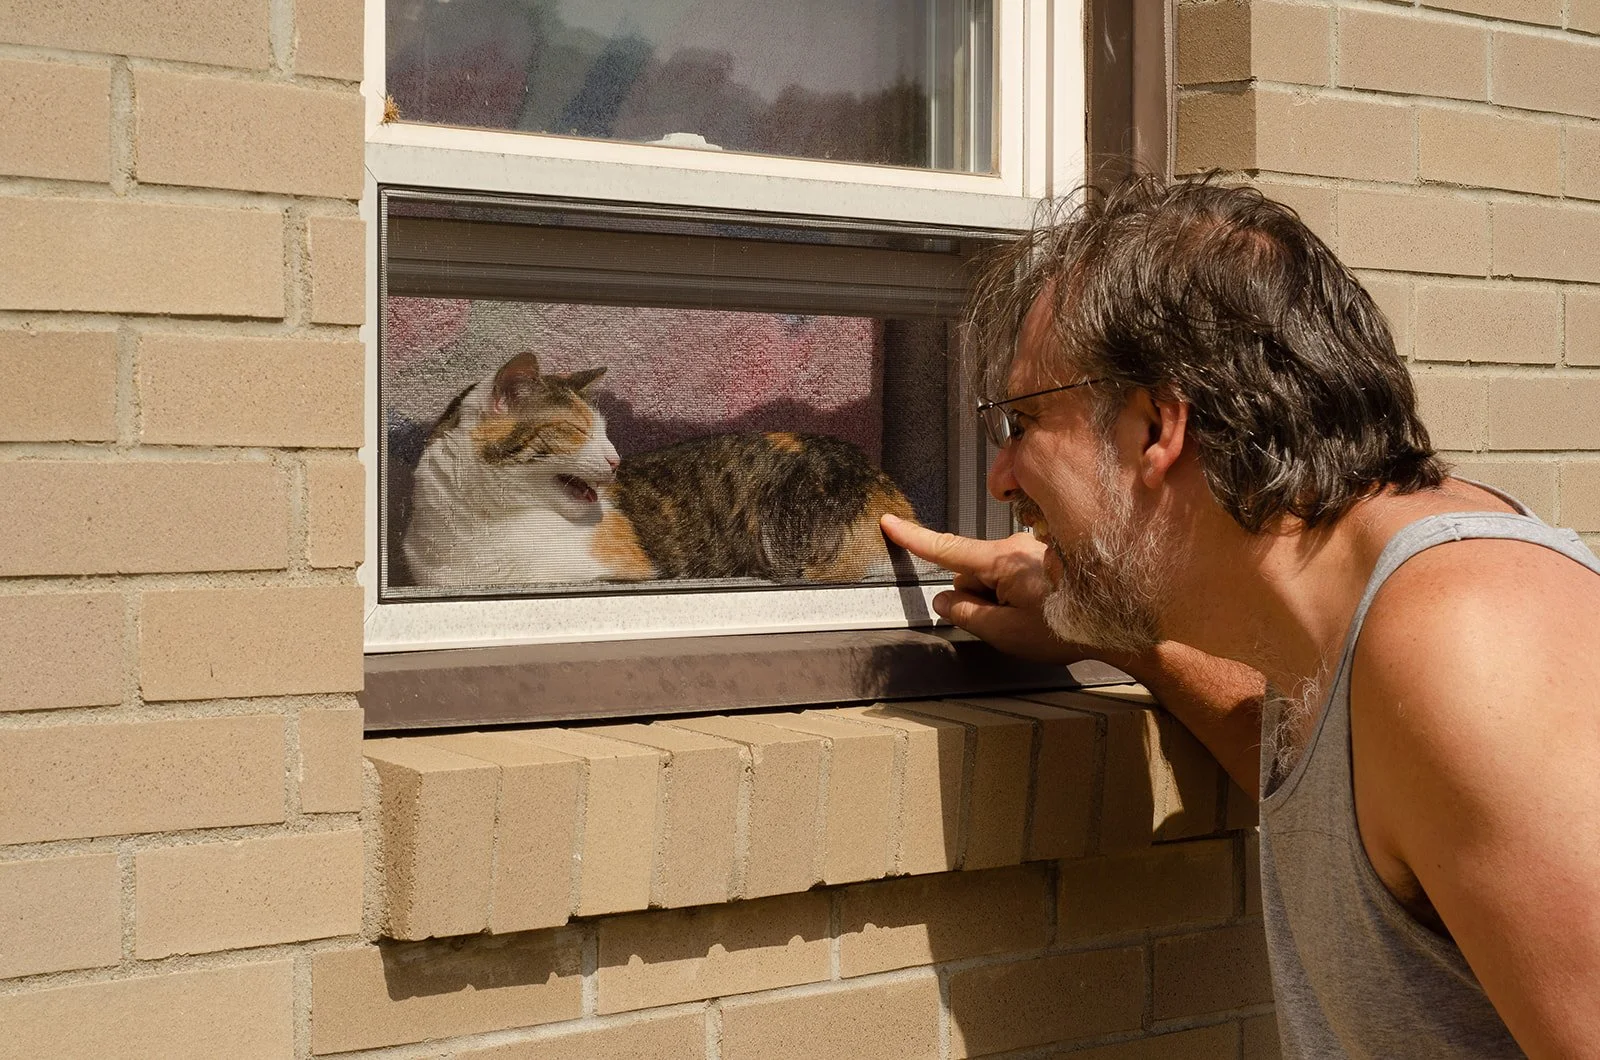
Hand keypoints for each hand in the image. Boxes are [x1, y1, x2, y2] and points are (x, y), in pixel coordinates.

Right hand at [881, 513, 1089, 665]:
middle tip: (1007, 623)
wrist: (1118, 625)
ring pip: (992, 577)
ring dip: (999, 600)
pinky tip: (1042, 612)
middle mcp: (1015, 547)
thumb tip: (945, 602)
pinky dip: (1017, 596)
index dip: (913, 538)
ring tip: (1032, 620)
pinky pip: (1013, 577)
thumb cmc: (1067, 628)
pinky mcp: (1044, 557)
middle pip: (971, 573)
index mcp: (1001, 561)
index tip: (889, 522)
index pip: (946, 549)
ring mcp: (1031, 550)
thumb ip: (966, 615)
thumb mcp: (1005, 632)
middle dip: (977, 598)